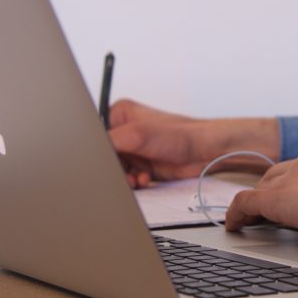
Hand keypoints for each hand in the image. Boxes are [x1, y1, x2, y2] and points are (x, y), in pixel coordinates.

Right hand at [108, 99, 279, 187]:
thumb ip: (111, 141)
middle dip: (113, 167)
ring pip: (115, 169)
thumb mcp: (140, 134)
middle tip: (122, 173)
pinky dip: (132, 182)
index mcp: (120, 115)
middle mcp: (126, 132)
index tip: (104, 162)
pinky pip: (126, 178)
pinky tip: (144, 179)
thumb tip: (92, 151)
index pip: (97, 135)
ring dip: (123, 177)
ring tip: (136, 177)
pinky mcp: (142, 165)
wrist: (205, 152)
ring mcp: (134, 150)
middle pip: (105, 155)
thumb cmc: (182, 135)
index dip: (99, 151)